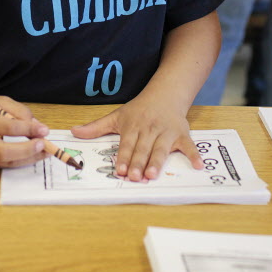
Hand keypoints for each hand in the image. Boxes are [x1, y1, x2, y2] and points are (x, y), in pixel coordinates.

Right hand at [0, 95, 49, 168]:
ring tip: (43, 152)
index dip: (28, 129)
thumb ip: (19, 112)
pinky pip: (2, 165)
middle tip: (44, 145)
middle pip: (3, 152)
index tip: (44, 129)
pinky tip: (30, 154)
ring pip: (5, 162)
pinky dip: (19, 160)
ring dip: (28, 158)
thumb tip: (37, 128)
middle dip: (27, 150)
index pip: (7, 127)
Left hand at [70, 95, 200, 181]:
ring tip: (152, 175)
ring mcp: (166, 132)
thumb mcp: (116, 116)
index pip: (127, 144)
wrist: (165, 93)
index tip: (119, 170)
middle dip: (138, 163)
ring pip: (161, 148)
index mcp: (133, 126)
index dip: (123, 157)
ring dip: (157, 161)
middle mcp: (149, 129)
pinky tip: (198, 166)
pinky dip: (194, 155)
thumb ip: (96, 127)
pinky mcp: (182, 134)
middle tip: (133, 177)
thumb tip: (74, 133)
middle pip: (143, 149)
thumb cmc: (138, 109)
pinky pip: (189, 145)